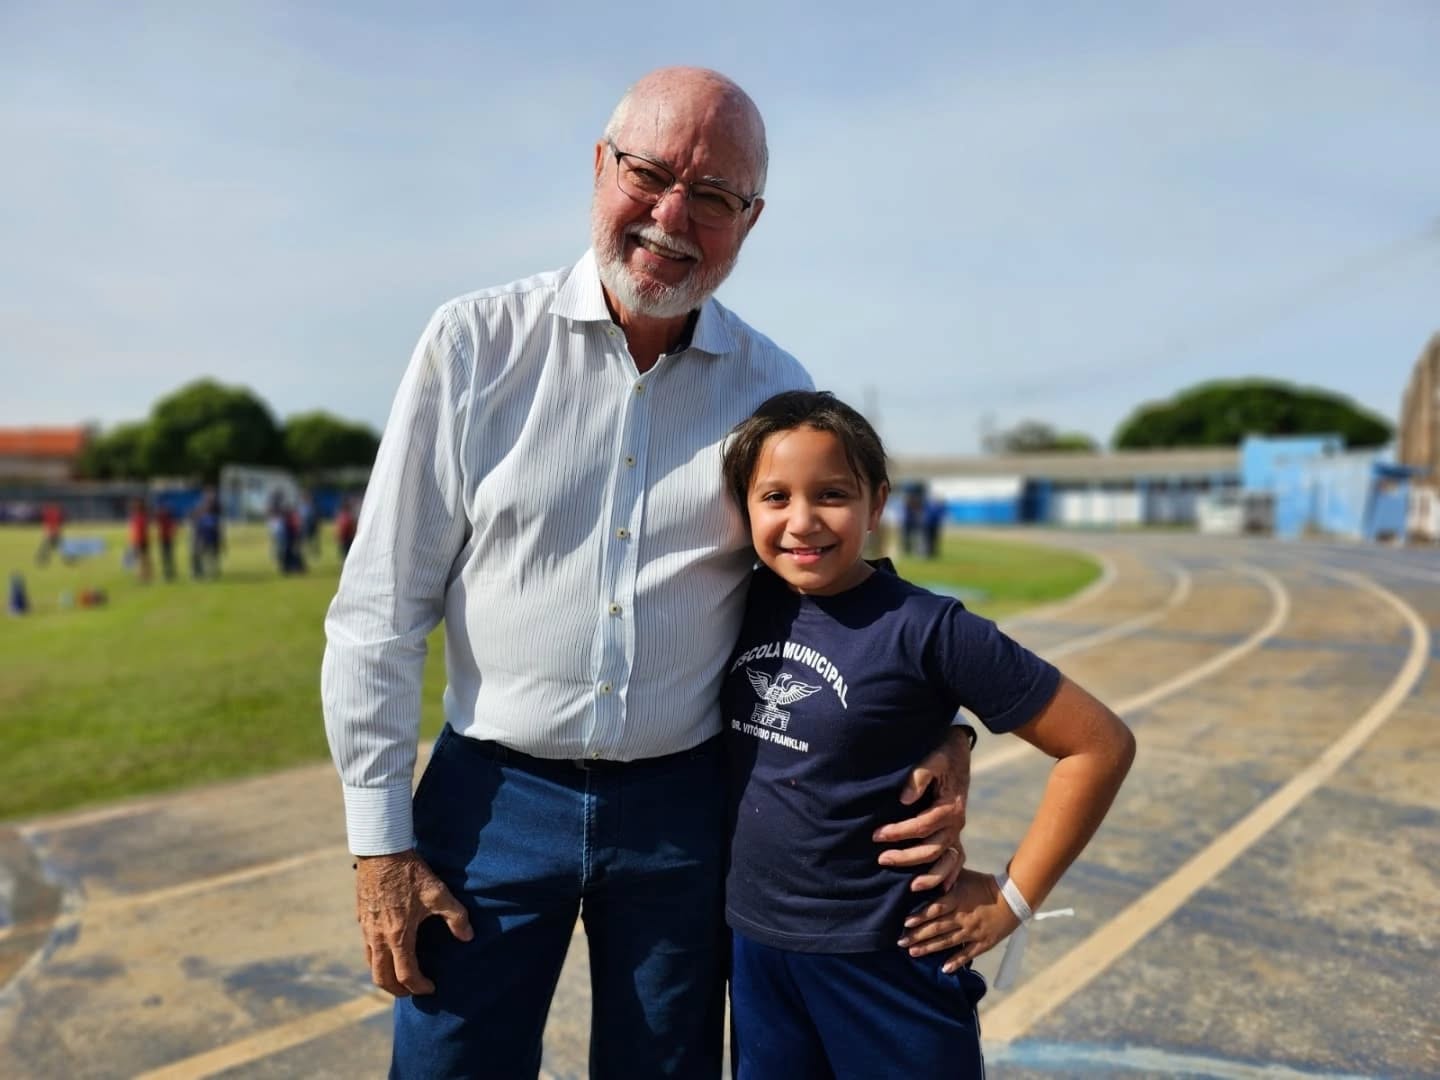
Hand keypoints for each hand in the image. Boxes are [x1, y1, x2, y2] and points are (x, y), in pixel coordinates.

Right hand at [355, 849, 472, 995]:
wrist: (381, 851)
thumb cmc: (411, 872)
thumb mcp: (438, 893)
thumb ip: (455, 917)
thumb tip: (468, 937)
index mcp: (398, 936)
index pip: (406, 975)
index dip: (419, 987)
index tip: (431, 988)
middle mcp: (378, 938)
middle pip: (382, 978)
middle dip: (397, 991)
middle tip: (412, 991)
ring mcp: (366, 929)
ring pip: (371, 964)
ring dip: (384, 976)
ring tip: (399, 976)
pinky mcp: (361, 919)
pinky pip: (366, 948)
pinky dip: (377, 958)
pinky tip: (389, 950)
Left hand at [872, 726, 971, 890]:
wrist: (957, 751)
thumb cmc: (942, 754)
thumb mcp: (933, 758)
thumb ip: (920, 776)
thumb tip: (905, 799)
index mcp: (950, 807)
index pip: (922, 826)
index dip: (898, 832)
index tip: (876, 835)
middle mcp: (956, 823)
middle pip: (931, 849)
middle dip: (906, 857)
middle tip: (881, 859)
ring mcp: (956, 831)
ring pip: (944, 861)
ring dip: (928, 876)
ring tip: (909, 886)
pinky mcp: (953, 834)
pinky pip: (955, 862)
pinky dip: (948, 877)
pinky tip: (938, 891)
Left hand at [896, 868, 1019, 972]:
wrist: (1014, 898)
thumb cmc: (985, 884)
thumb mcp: (964, 876)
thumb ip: (945, 876)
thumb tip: (925, 873)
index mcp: (958, 900)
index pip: (935, 909)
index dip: (920, 916)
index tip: (905, 923)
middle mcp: (963, 917)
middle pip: (937, 928)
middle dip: (917, 936)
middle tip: (900, 942)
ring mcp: (973, 932)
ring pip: (947, 942)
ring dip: (929, 948)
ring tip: (912, 953)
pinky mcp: (983, 942)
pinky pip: (967, 954)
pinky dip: (955, 962)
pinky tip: (943, 969)